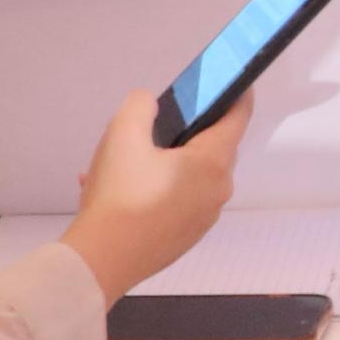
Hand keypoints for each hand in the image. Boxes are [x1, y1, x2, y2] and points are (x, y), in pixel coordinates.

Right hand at [57, 91, 245, 300]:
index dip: (235, 91)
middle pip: (214, 147)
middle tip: (154, 124)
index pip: (238, 116)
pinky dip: (156, 187)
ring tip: (124, 160)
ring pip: (191, 175)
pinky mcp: (186, 237)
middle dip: (188, 130)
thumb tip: (151, 105)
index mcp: (213, 162)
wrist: (101, 260)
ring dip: (165, 161)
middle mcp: (218, 191)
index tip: (226, 79)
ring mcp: (204, 217)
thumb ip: (141, 105)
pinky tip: (118, 188)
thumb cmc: (118, 195)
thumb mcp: (122, 133)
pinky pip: (177, 200)